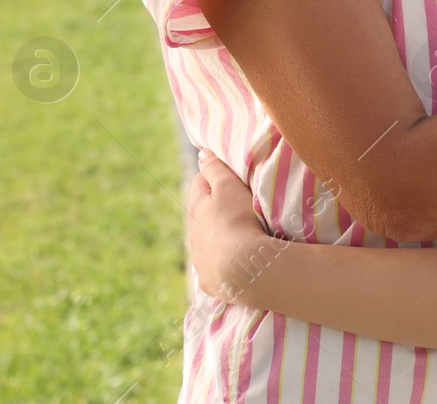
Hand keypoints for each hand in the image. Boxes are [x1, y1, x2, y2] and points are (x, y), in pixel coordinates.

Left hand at [188, 150, 284, 305]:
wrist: (244, 269)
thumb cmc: (237, 221)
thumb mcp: (229, 188)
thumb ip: (215, 169)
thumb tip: (202, 153)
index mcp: (195, 210)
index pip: (201, 183)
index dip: (215, 176)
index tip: (232, 176)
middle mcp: (192, 237)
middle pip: (202, 215)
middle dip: (216, 209)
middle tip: (239, 205)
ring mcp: (200, 262)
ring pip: (207, 243)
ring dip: (219, 237)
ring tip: (240, 236)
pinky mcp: (211, 283)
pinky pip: (215, 269)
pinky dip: (223, 263)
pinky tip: (236, 263)